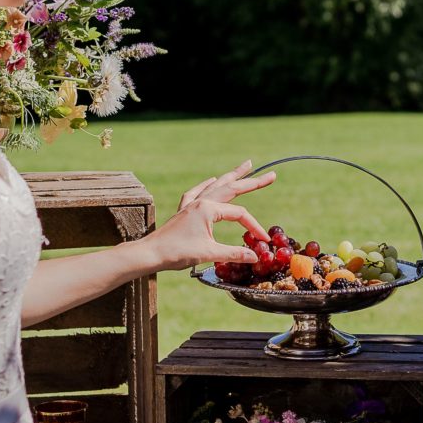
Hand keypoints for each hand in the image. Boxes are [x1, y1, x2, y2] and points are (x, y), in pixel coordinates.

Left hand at [144, 160, 276, 270]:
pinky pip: (198, 192)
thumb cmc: (177, 253)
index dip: (254, 226)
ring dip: (233, 176)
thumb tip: (255, 257)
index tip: (262, 240)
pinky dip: (207, 185)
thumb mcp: (209, 254)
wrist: (150, 253)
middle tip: (271, 175)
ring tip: (247, 165)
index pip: (239, 214)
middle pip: (232, 188)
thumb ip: (234, 254)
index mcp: (208, 209)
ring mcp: (191, 204)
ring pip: (217, 186)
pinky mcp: (184, 211)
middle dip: (252, 181)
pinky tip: (212, 180)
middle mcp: (201, 201)